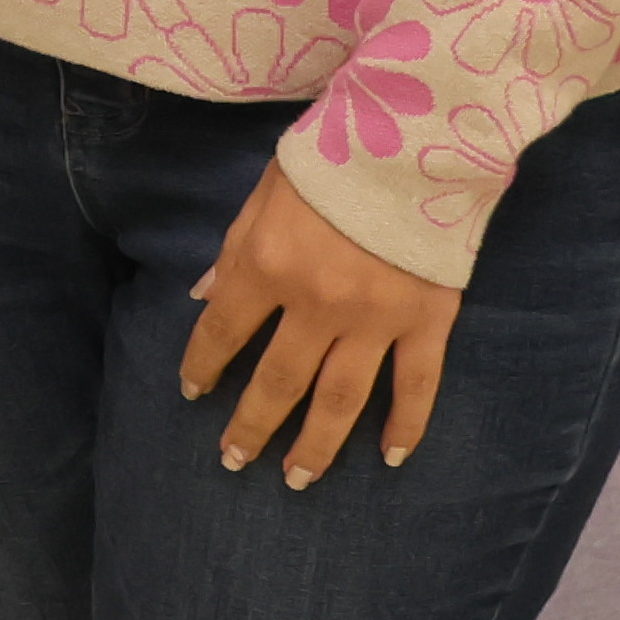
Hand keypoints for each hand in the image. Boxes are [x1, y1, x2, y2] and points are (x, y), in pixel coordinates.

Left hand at [184, 157, 462, 484]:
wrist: (413, 141)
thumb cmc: (328, 160)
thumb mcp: (261, 195)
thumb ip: (233, 251)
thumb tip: (204, 297)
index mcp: (267, 267)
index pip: (224, 331)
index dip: (204, 364)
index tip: (191, 393)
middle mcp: (317, 305)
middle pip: (279, 381)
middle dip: (252, 425)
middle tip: (233, 460)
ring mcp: (376, 320)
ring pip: (341, 399)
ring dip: (316, 445)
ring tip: (296, 478)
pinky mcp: (428, 322)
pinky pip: (417, 386)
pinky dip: (405, 425)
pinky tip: (391, 457)